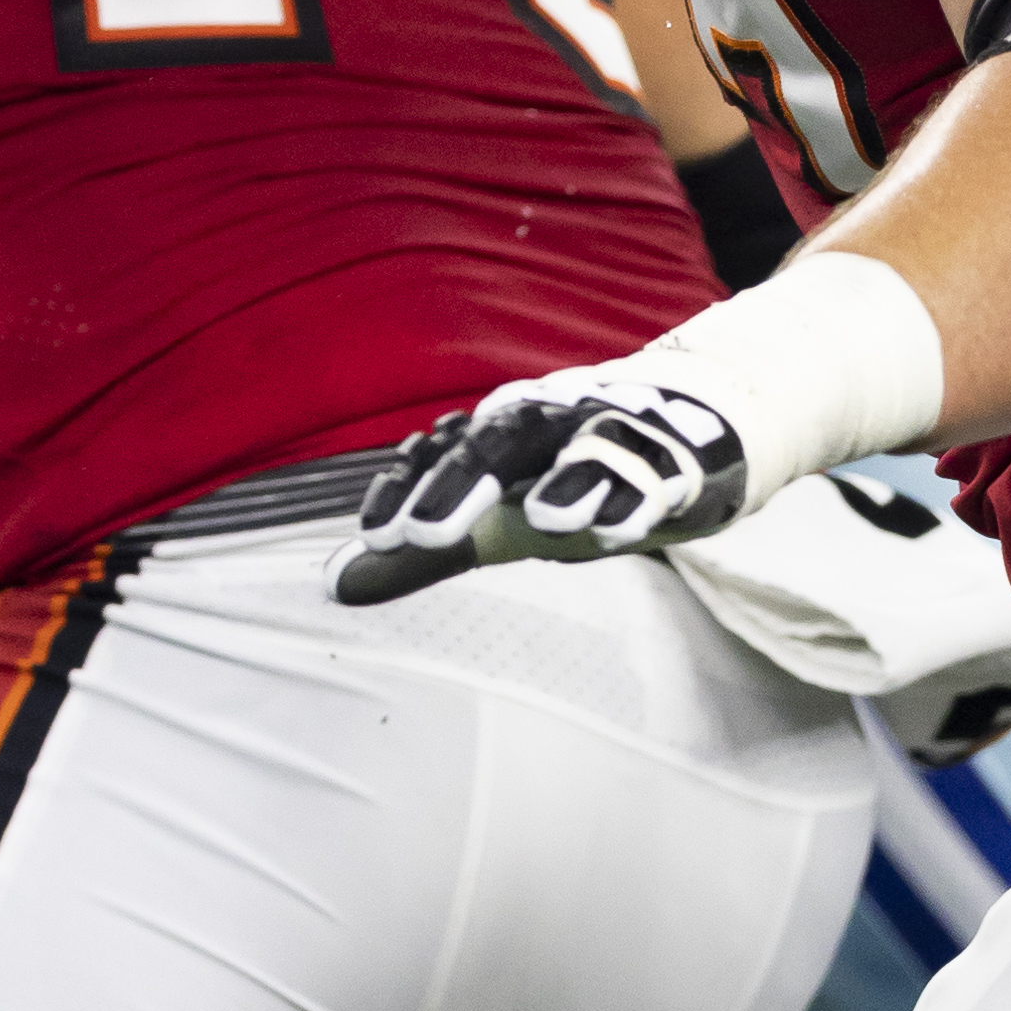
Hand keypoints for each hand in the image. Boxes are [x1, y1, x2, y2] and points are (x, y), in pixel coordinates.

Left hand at [333, 373, 750, 607]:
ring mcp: (613, 437)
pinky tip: (618, 530)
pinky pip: (654, 477)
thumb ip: (423, 557)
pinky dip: (636, 499)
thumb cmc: (565, 485)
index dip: (407, 488)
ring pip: (589, 448)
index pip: (441, 451)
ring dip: (567, 481)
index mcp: (498, 433)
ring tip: (545, 522)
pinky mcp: (670, 464)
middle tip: (425, 535)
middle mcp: (550, 423)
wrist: (675, 446)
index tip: (377, 536)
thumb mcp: (493, 522)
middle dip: (463, 483)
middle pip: (501, 442)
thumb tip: (336, 587)